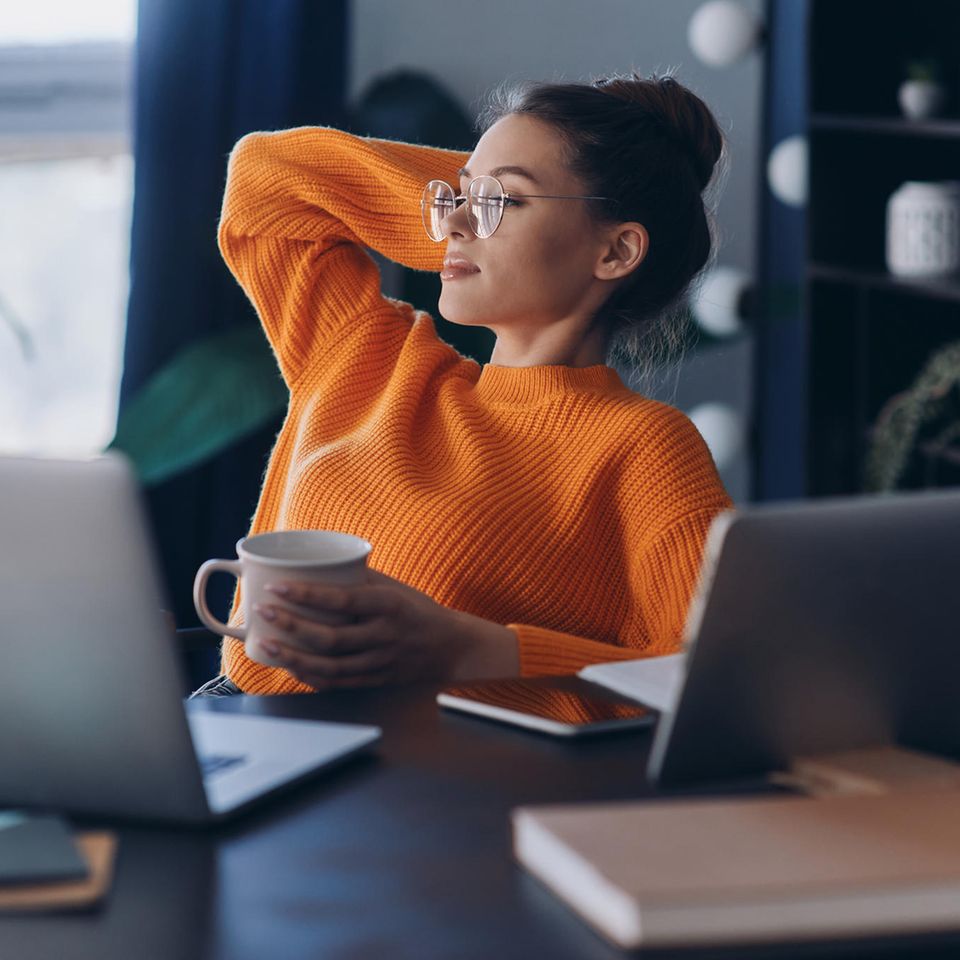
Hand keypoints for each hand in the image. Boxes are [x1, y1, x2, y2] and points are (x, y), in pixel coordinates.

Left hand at [252, 569, 516, 689]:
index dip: (307, 595)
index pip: (342, 600)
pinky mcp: (375, 681)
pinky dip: (310, 677)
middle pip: (330, 637)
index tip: (278, 586)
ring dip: (293, 656)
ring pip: (330, 665)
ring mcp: (380, 662)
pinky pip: (337, 683)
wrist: (452, 648)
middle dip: (291, 625)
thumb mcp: (395, 588)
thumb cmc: (419, 611)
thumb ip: (359, 580)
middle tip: (264, 611)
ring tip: (267, 644)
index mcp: (390, 605)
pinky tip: (290, 667)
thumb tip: (317, 566)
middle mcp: (385, 636)